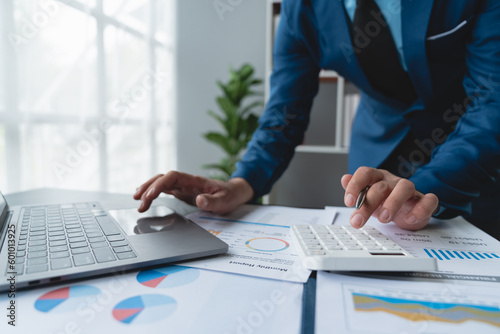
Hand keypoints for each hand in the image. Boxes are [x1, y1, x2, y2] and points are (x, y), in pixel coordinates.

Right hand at [133, 171, 253, 214]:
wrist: (234, 193)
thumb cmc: (229, 196)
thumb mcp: (224, 201)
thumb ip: (212, 201)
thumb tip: (199, 201)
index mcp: (194, 180)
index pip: (172, 177)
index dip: (159, 184)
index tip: (150, 196)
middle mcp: (186, 181)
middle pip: (162, 178)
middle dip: (148, 187)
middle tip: (138, 202)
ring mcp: (183, 186)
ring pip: (161, 183)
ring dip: (148, 189)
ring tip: (136, 200)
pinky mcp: (182, 192)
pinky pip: (164, 189)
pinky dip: (153, 192)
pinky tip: (144, 197)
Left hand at [341, 167, 438, 230]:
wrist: (405, 212)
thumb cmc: (383, 202)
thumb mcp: (366, 199)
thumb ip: (356, 190)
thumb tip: (344, 179)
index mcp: (376, 178)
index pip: (365, 173)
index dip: (355, 185)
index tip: (349, 202)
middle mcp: (392, 181)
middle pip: (381, 186)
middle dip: (368, 203)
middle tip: (358, 220)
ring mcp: (410, 190)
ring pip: (405, 187)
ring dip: (393, 203)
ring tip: (383, 219)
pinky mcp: (424, 200)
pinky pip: (428, 200)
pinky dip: (421, 209)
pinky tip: (409, 219)